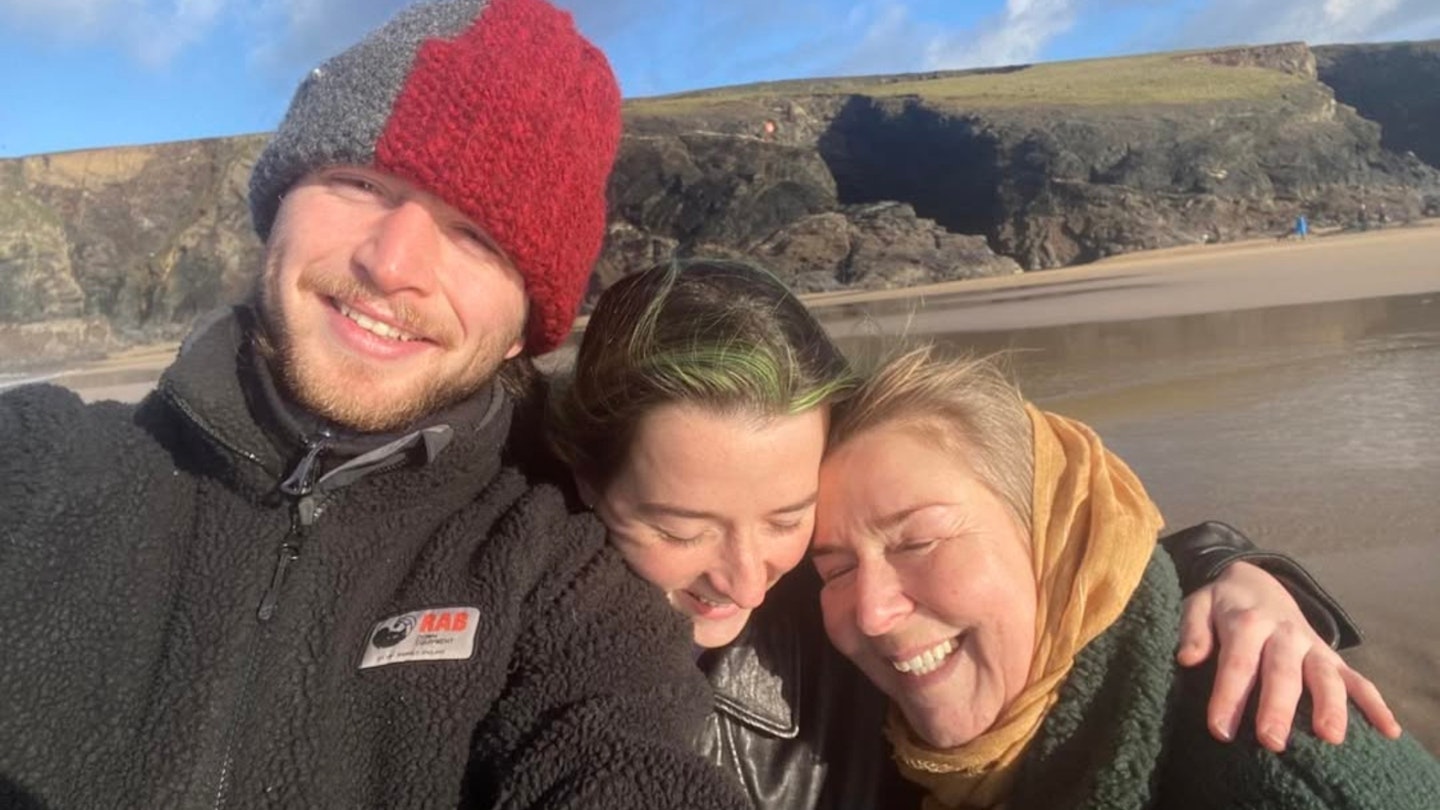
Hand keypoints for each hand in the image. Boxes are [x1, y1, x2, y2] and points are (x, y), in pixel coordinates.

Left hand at [1177, 561, 1401, 751]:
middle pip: (1282, 672)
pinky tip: (1387, 730)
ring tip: (1330, 737)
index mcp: (1247, 622)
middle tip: (1271, 741)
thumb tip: (1187, 658)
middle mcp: (1284, 634)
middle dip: (1278, 707)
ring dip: (1330, 705)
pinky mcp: (1331, 657)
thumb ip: (1192, 630)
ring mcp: (1312, 646)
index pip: (1237, 662)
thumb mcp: (1198, 605)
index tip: (1220, 730)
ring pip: (1325, 676)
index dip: (1228, 696)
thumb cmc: (1223, 604)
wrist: (1257, 580)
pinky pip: (1357, 679)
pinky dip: (1374, 703)